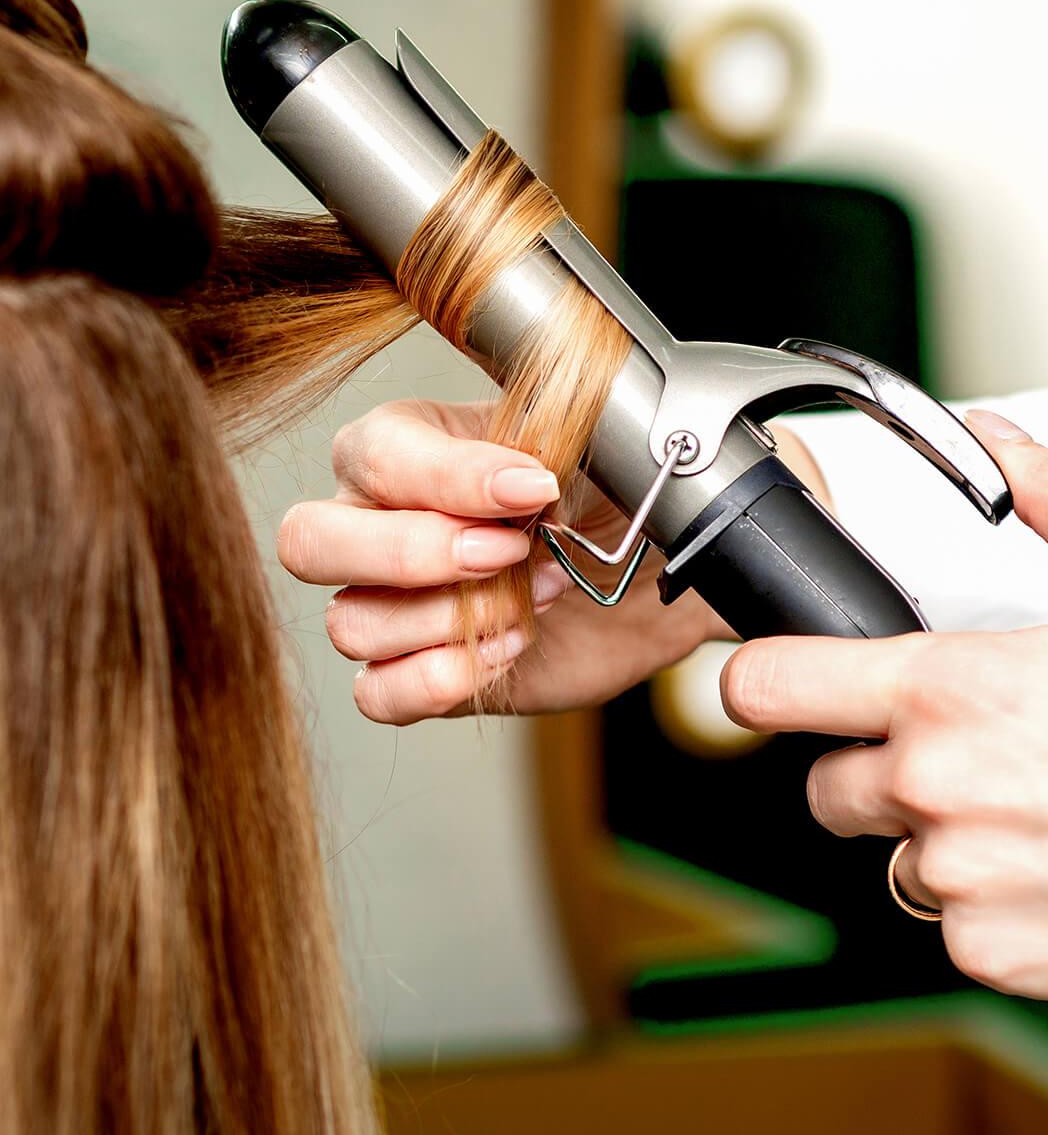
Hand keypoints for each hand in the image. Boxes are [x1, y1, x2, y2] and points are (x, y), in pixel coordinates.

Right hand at [277, 399, 727, 722]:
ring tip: (530, 599)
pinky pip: (376, 694)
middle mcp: (371, 522)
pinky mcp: (411, 671)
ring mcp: (383, 603)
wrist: (651, 568)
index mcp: (401, 445)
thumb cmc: (602, 493)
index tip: (535, 487)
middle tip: (504, 554)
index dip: (448, 478)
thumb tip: (516, 476)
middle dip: (410, 553)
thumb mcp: (579, 441)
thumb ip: (537, 441)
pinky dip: (441, 679)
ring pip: (348, 624)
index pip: (373, 456)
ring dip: (449, 619)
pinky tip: (505, 649)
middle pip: (308, 542)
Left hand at [720, 409, 1047, 1007]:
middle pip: (823, 783)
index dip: (766, 678)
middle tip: (954, 749)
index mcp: (953, 689)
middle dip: (871, 767)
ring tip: (1026, 805)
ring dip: (934, 836)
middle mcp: (936, 787)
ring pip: (890, 854)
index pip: (769, 686)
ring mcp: (961, 877)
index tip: (772, 678)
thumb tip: (1002, 446)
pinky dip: (985, 902)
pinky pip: (947, 922)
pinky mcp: (994, 954)